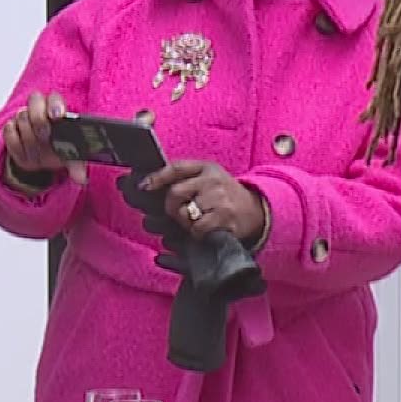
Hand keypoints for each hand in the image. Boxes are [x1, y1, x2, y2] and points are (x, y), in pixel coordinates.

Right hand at [1, 91, 86, 188]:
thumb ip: (77, 165)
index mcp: (58, 110)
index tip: (57, 116)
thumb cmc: (60, 151)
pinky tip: (27, 151)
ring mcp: (24, 118)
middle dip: (40, 120)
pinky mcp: (10, 129)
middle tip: (45, 135)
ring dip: (29, 134)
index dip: (55, 105)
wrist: (43, 157)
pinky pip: (8, 130)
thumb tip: (80, 179)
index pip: (54, 98)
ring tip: (38, 148)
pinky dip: (16, 141)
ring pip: (21, 117)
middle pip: (35, 103)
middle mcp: (41, 109)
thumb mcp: (71, 157)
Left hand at [141, 160, 265, 242]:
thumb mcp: (208, 179)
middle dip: (172, 208)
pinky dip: (197, 234)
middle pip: (175, 193)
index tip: (144, 187)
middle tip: (179, 214)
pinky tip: (205, 231)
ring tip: (197, 222)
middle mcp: (213, 180)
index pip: (176, 168)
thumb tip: (146, 187)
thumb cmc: (224, 197)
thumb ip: (182, 179)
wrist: (256, 212)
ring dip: (186, 223)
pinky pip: (197, 229)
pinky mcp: (224, 218)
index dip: (156, 178)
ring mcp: (220, 198)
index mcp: (206, 168)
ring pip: (184, 213)